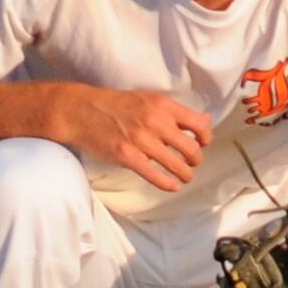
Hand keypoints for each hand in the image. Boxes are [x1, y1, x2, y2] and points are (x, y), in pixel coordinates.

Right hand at [56, 87, 214, 192]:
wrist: (82, 111)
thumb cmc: (118, 105)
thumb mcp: (150, 100)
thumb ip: (177, 113)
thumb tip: (206, 120)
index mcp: (164, 105)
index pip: (199, 125)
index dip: (206, 138)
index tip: (202, 144)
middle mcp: (156, 122)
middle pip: (191, 149)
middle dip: (196, 160)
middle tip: (193, 163)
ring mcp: (141, 140)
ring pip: (177, 165)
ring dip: (185, 175)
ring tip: (185, 177)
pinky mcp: (127, 156)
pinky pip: (155, 176)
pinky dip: (167, 184)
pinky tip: (173, 187)